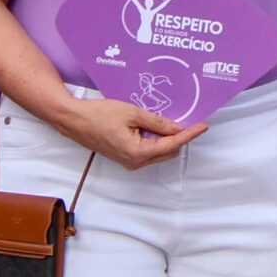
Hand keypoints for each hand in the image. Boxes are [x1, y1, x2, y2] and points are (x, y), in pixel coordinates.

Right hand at [60, 97, 206, 169]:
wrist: (74, 120)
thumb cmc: (99, 114)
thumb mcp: (132, 114)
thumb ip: (157, 122)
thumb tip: (177, 128)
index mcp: (138, 153)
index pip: (172, 144)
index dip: (189, 135)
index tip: (203, 126)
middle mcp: (135, 162)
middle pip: (168, 151)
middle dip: (178, 137)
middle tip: (187, 119)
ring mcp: (129, 161)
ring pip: (158, 152)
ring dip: (165, 138)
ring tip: (166, 120)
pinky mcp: (124, 157)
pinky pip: (147, 150)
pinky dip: (154, 140)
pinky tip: (153, 125)